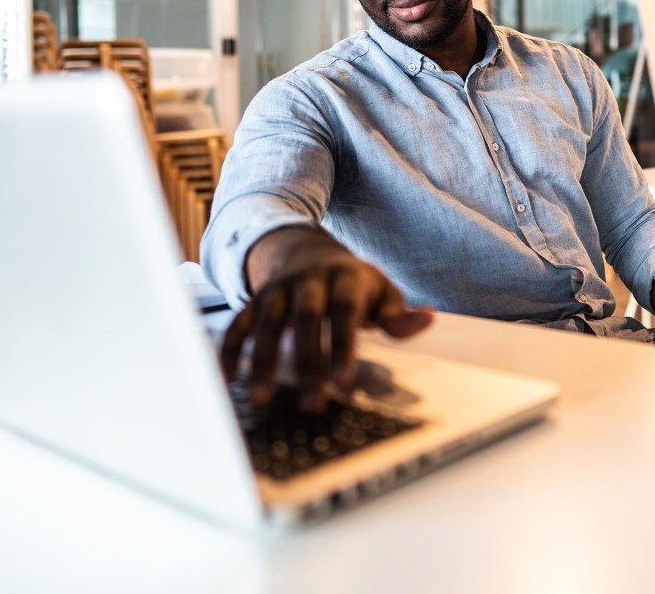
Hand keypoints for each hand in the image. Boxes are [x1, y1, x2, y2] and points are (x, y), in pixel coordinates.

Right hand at [221, 227, 432, 411]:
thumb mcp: (381, 292)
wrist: (306, 251)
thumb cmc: (352, 284)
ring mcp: (277, 290)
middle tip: (310, 403)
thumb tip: (425, 320)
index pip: (344, 312)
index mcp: (345, 278)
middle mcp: (308, 280)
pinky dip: (229, 352)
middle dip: (306, 362)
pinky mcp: (253, 301)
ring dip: (261, 362)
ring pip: (265, 324)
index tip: (343, 380)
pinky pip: (236, 325)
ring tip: (260, 399)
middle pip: (304, 320)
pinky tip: (229, 382)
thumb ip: (399, 313)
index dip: (343, 344)